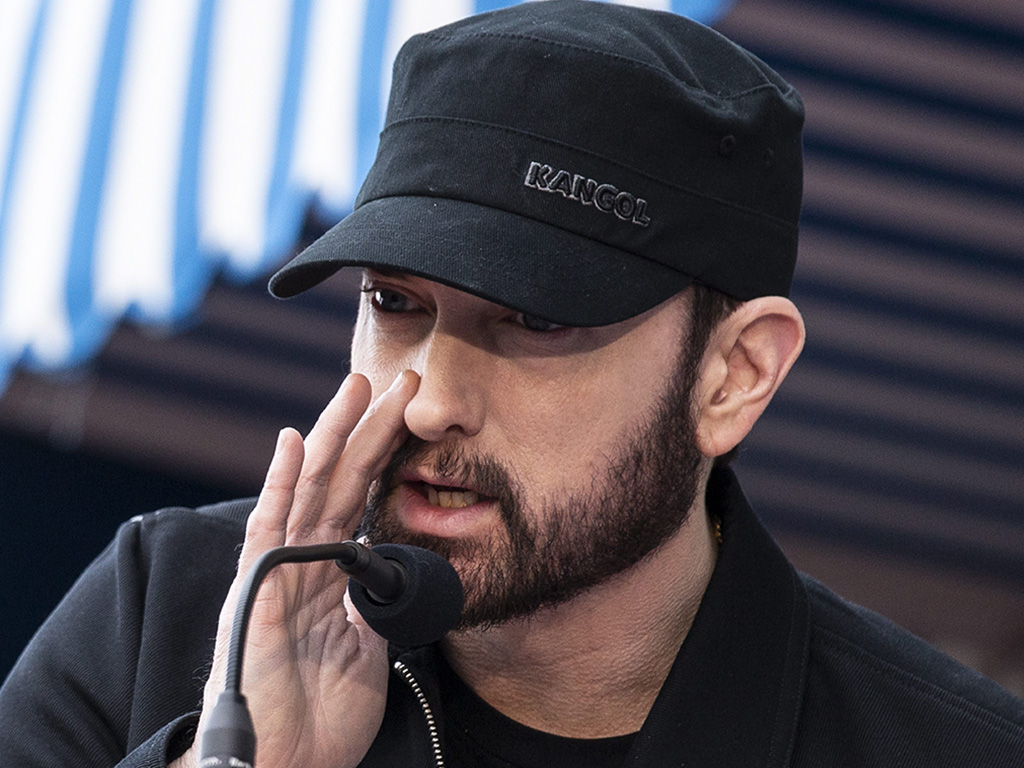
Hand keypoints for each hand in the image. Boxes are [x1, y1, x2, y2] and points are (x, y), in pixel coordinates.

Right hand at [173, 371, 418, 767]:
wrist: (288, 763)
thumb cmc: (321, 714)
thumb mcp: (367, 648)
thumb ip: (376, 603)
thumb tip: (394, 571)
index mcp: (329, 572)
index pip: (361, 497)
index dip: (386, 455)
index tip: (412, 415)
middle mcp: (303, 559)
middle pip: (341, 479)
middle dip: (370, 428)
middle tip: (401, 382)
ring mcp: (279, 570)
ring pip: (311, 486)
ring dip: (335, 435)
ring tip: (357, 388)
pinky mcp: (258, 590)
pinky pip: (270, 527)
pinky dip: (281, 482)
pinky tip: (294, 442)